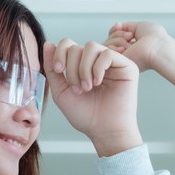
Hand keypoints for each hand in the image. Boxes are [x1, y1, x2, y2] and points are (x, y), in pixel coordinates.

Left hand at [44, 37, 141, 156]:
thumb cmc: (85, 115)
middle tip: (78, 89)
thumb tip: (48, 43)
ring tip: (87, 87)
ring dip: (84, 68)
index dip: (59, 53)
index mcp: (81, 65)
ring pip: (91, 46)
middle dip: (72, 68)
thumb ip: (52, 69)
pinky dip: (98, 68)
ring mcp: (112, 62)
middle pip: (77, 47)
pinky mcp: (126, 66)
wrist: (104, 131)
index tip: (58, 70)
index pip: (68, 45)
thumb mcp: (61, 91)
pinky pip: (107, 53)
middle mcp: (96, 61)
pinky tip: (98, 83)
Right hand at [105, 20, 174, 73]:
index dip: (115, 30)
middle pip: (108, 40)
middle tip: (130, 35)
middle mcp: (125, 53)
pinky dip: (114, 44)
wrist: (157, 46)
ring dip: (116, 38)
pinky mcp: (116, 63)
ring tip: (129, 40)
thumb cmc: (154, 37)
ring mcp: (120, 58)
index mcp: (131, 46)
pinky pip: (105, 50)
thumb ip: (126, 26)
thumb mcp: (139, 26)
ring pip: (105, 44)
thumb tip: (117, 25)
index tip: (120, 26)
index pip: (114, 37)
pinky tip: (125, 47)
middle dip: (116, 33)